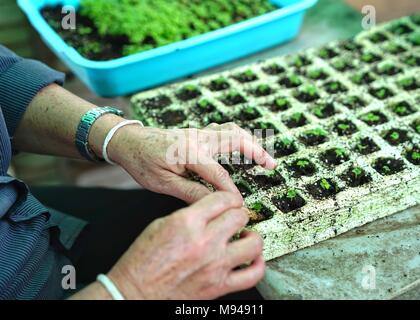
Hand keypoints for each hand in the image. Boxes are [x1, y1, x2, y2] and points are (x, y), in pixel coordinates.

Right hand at [108, 192, 264, 299]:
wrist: (134, 292)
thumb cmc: (142, 262)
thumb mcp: (161, 225)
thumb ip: (189, 215)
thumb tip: (209, 211)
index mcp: (187, 223)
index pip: (221, 199)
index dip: (228, 197)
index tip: (229, 201)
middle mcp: (204, 242)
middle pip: (239, 216)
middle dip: (239, 213)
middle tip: (236, 217)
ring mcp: (215, 265)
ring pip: (253, 243)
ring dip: (252, 237)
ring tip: (246, 237)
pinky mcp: (219, 286)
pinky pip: (253, 275)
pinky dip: (258, 265)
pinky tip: (253, 259)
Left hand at [109, 123, 276, 202]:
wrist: (129, 141)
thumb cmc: (142, 162)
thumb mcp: (162, 183)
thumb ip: (190, 192)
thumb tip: (213, 203)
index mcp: (189, 152)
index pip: (219, 174)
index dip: (231, 192)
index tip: (240, 205)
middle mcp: (198, 138)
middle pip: (236, 140)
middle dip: (257, 151)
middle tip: (272, 165)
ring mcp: (199, 133)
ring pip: (232, 131)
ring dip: (250, 141)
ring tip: (263, 156)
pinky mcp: (198, 133)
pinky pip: (224, 130)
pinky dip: (238, 137)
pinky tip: (241, 146)